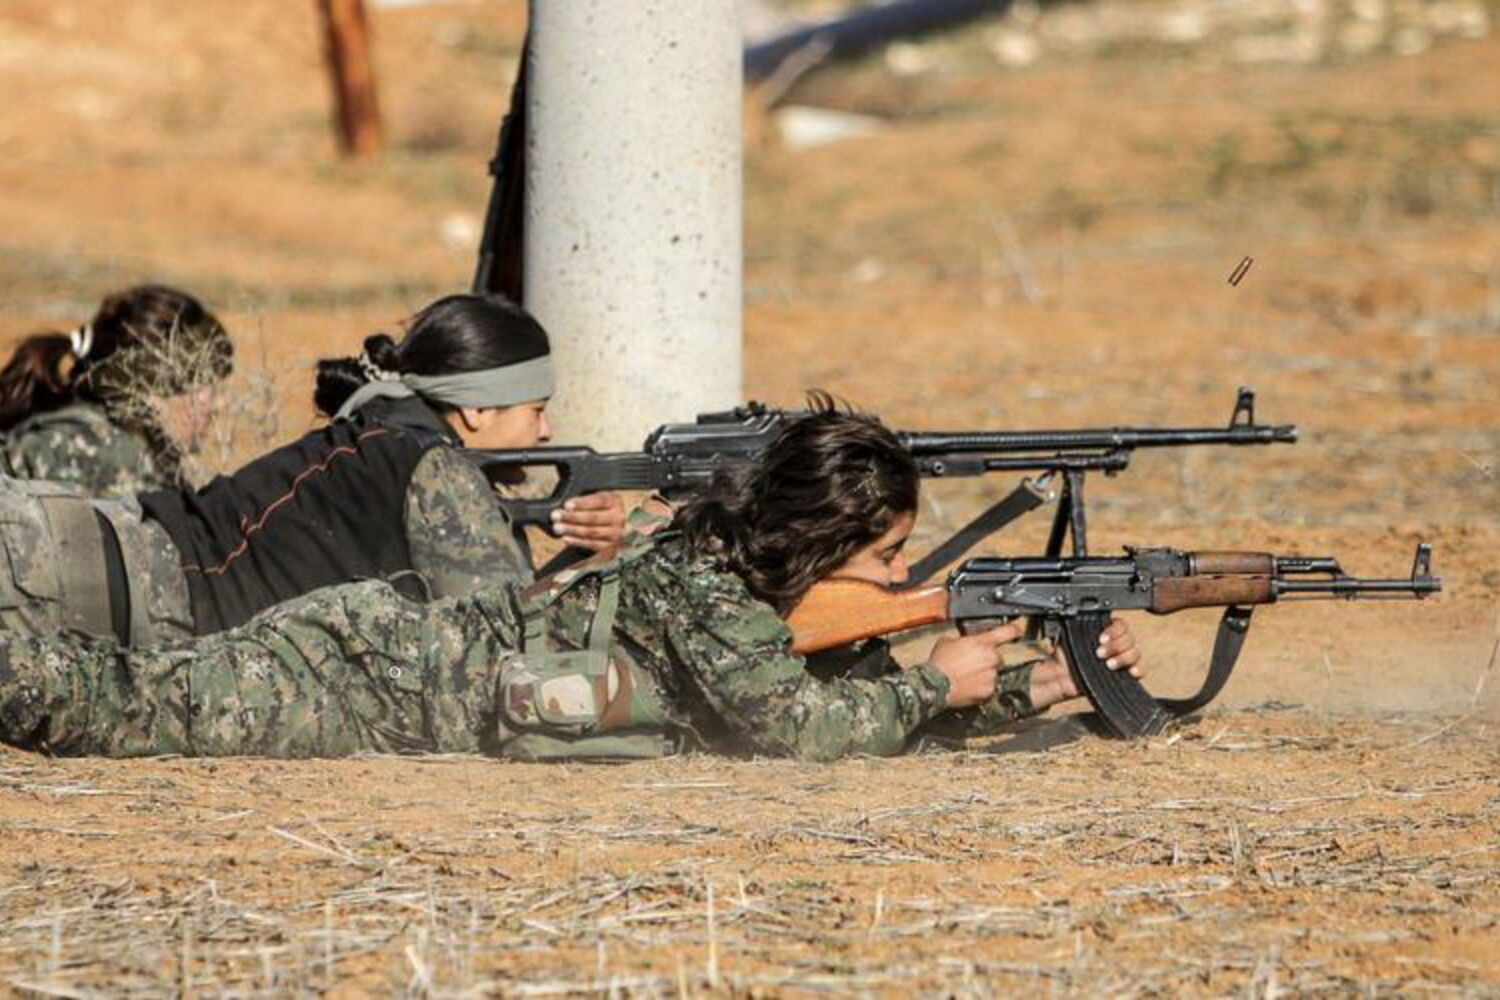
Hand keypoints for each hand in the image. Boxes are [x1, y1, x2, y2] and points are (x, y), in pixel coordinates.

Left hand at [549, 492, 626, 551]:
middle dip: (572, 517)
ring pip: (592, 532)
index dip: (582, 503)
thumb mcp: (596, 499)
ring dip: (572, 530)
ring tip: (558, 527)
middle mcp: (618, 518)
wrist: (613, 527)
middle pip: (594, 518)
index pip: (599, 501)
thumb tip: (565, 506)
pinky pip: (592, 545)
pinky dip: (578, 542)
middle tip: (556, 516)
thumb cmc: (599, 510)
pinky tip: (567, 538)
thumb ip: (584, 500)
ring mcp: (615, 534)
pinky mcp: (610, 548)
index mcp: (615, 501)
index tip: (566, 505)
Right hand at [927, 622, 1025, 707]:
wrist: (934, 684)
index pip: (1007, 632)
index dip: (1014, 630)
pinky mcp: (989, 690)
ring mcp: (992, 675)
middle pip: (998, 657)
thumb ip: (961, 640)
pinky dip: (981, 687)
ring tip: (967, 677)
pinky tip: (968, 686)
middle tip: (973, 663)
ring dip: (985, 674)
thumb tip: (963, 641)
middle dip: (988, 660)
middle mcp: (991, 657)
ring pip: (994, 673)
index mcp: (982, 642)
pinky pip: (989, 687)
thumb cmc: (939, 663)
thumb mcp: (947, 642)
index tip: (1017, 631)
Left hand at [1029, 618, 1146, 708]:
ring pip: (1135, 651)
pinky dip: (1139, 668)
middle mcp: (1107, 645)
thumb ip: (1062, 621)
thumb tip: (1062, 607)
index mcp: (1094, 632)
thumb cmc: (1049, 660)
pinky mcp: (1118, 677)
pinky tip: (1132, 671)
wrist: (1047, 684)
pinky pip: (1139, 670)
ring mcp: (1114, 660)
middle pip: (1129, 636)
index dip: (1114, 629)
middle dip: (1118, 643)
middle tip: (1099, 652)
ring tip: (1108, 664)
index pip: (1116, 624)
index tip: (1101, 638)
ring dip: (1125, 656)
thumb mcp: (1054, 635)